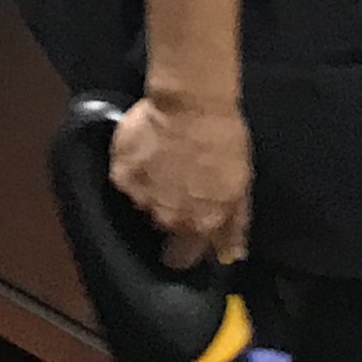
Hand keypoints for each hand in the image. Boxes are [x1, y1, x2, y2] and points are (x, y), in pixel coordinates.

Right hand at [110, 89, 250, 269]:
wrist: (191, 104)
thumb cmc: (224, 141)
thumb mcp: (241, 185)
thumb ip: (233, 225)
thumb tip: (230, 255)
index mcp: (199, 224)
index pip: (183, 257)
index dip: (185, 248)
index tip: (186, 234)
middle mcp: (167, 218)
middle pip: (163, 226)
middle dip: (171, 211)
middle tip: (178, 184)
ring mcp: (140, 198)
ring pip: (144, 203)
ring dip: (153, 189)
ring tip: (164, 162)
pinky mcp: (121, 175)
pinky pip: (126, 180)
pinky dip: (134, 169)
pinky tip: (147, 151)